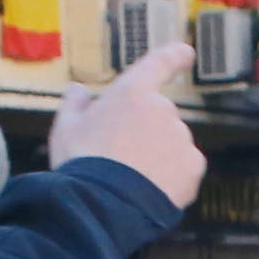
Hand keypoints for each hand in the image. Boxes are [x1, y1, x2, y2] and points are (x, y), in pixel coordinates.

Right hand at [44, 41, 203, 212]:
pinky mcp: (193, 166)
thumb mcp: (65, 129)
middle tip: (118, 157)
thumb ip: (74, 105)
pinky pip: (184, 168)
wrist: (103, 205)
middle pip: (158, 116)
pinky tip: (149, 189)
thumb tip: (77, 89)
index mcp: (132, 92)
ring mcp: (181, 137)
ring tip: (130, 179)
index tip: (187, 52)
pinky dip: (172, 176)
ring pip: (172, 143)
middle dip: (144, 132)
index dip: (174, 57)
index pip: (159, 64)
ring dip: (157, 155)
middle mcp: (162, 108)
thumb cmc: (80, 162)